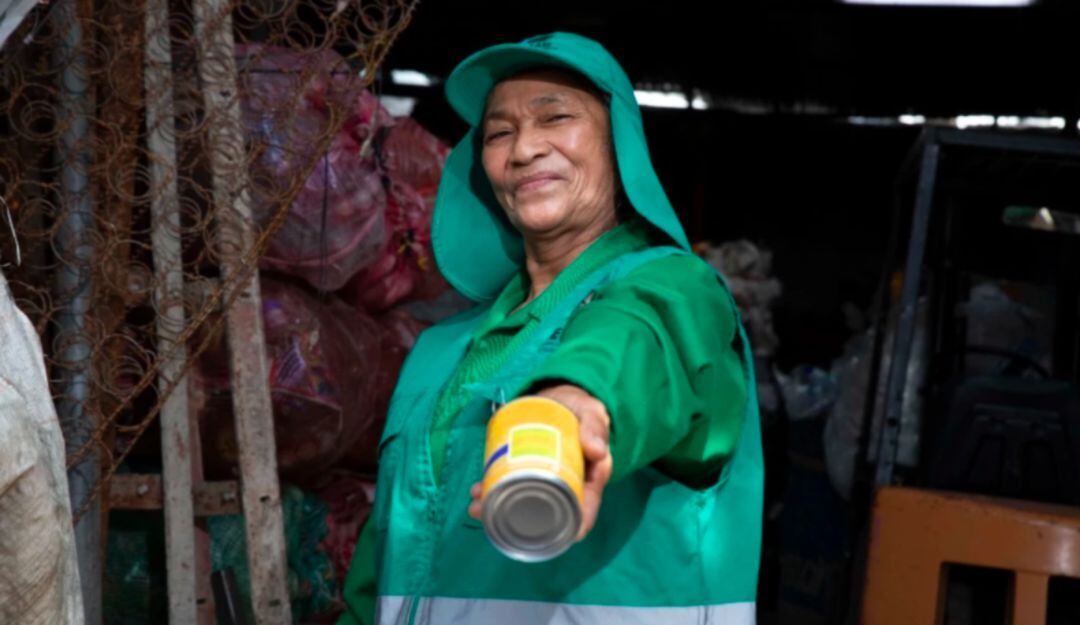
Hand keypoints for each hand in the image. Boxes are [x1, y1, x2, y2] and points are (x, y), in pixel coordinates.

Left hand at [468, 384, 612, 540]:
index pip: (585, 509)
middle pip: (546, 510)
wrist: (562, 398)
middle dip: (518, 517)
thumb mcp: (592, 414)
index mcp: (588, 480)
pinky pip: (511, 484)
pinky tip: (477, 488)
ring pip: (523, 500)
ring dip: (498, 505)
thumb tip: (596, 451)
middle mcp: (566, 486)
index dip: (574, 526)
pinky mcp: (527, 470)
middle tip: (490, 512)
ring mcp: (544, 479)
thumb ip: (595, 428)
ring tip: (476, 502)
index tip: (555, 538)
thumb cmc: (581, 409)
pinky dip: (494, 488)